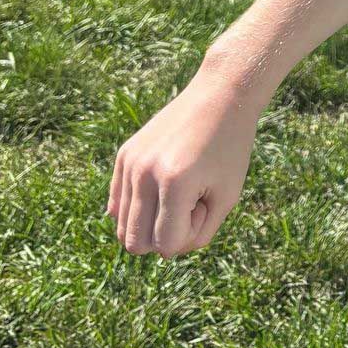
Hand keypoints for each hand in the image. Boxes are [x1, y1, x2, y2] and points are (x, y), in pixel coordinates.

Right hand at [107, 70, 261, 257]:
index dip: (189, 233)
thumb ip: (197, 236)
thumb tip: (162, 251)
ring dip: (153, 220)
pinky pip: (117, 204)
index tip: (206, 203)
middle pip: (135, 243)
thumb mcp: (227, 198)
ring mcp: (130, 162)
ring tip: (178, 191)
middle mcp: (144, 172)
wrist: (220, 96)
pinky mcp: (124, 155)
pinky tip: (163, 187)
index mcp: (175, 183)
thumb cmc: (230, 149)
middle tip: (190, 202)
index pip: (165, 245)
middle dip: (164, 235)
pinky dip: (139, 208)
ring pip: (122, 227)